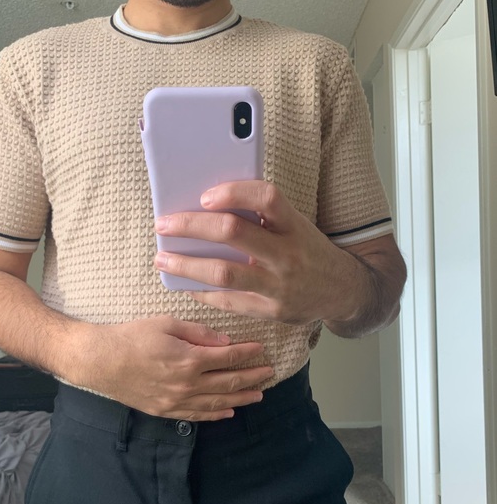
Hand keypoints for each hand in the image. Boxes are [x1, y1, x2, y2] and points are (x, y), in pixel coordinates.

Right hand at [72, 315, 272, 420]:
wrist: (101, 361)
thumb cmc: (132, 336)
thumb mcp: (166, 323)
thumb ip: (198, 333)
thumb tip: (224, 341)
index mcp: (189, 359)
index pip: (228, 358)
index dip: (248, 353)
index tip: (262, 350)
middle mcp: (187, 385)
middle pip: (228, 383)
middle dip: (252, 377)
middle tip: (270, 373)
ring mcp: (177, 401)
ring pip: (217, 403)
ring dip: (240, 399)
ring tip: (259, 395)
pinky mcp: (165, 411)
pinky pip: (197, 416)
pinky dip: (215, 415)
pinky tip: (228, 412)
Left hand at [154, 181, 359, 325]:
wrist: (342, 291)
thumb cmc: (309, 250)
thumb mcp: (296, 226)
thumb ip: (263, 217)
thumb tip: (209, 206)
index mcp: (294, 225)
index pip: (267, 198)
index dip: (233, 193)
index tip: (204, 196)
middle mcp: (288, 254)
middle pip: (233, 233)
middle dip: (191, 226)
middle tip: (164, 224)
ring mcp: (279, 285)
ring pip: (223, 273)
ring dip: (186, 265)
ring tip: (162, 259)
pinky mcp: (271, 310)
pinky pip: (227, 301)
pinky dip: (201, 292)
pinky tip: (183, 285)